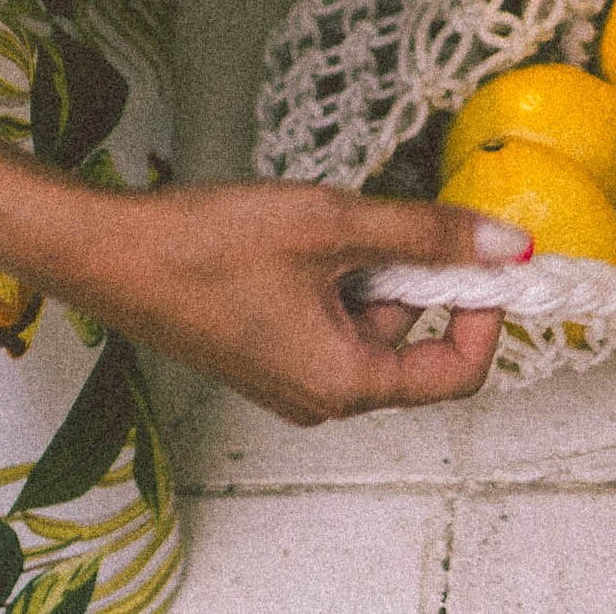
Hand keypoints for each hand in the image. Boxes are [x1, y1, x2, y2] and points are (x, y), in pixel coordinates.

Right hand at [58, 179, 530, 425]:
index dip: (484, 315)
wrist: (107, 251)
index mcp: (345, 383)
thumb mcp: (335, 227)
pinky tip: (296, 237)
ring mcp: (291, 377)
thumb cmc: (207, 246)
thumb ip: (427, 236)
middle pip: (410, 338)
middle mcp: (321, 396)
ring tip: (317, 223)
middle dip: (411, 273)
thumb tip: (508, 246)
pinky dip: (333, 274)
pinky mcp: (267, 352)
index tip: (484, 257)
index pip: (456, 374)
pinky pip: (330, 316)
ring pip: (370, 319)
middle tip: (374, 219)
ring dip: (366, 265)